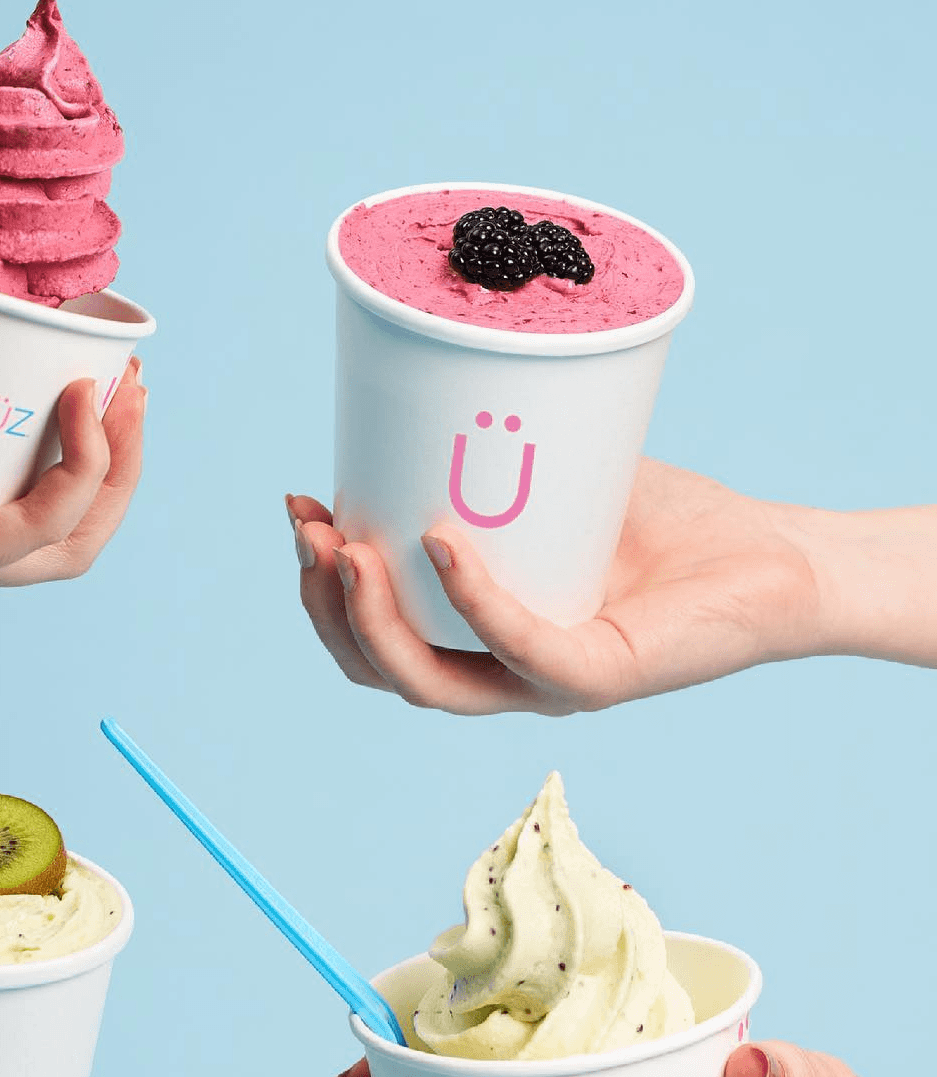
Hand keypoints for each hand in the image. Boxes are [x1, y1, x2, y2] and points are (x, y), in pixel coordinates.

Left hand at [0, 261, 147, 641]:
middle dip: (125, 438)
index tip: (95, 340)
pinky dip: (80, 475)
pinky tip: (82, 407)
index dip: (79, 408)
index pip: (24, 454)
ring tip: (127, 394)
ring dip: (124, 465)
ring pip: (74, 529)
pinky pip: (35, 530)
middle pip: (72, 497)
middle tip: (131, 371)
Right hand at [290, 463, 936, 713]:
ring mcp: (547, 684)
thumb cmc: (664, 523)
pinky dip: (474, 601)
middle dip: (326, 603)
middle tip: (313, 529)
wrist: (776, 557)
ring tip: (349, 549)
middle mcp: (500, 673)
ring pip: (427, 681)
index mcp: (476, 639)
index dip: (320, 585)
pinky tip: (441, 546)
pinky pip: (521, 651)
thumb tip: (410, 391)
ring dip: (371, 620)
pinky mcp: (602, 679)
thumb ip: (482, 462)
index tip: (301, 504)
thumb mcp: (552, 481)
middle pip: (378, 666)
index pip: (373, 635)